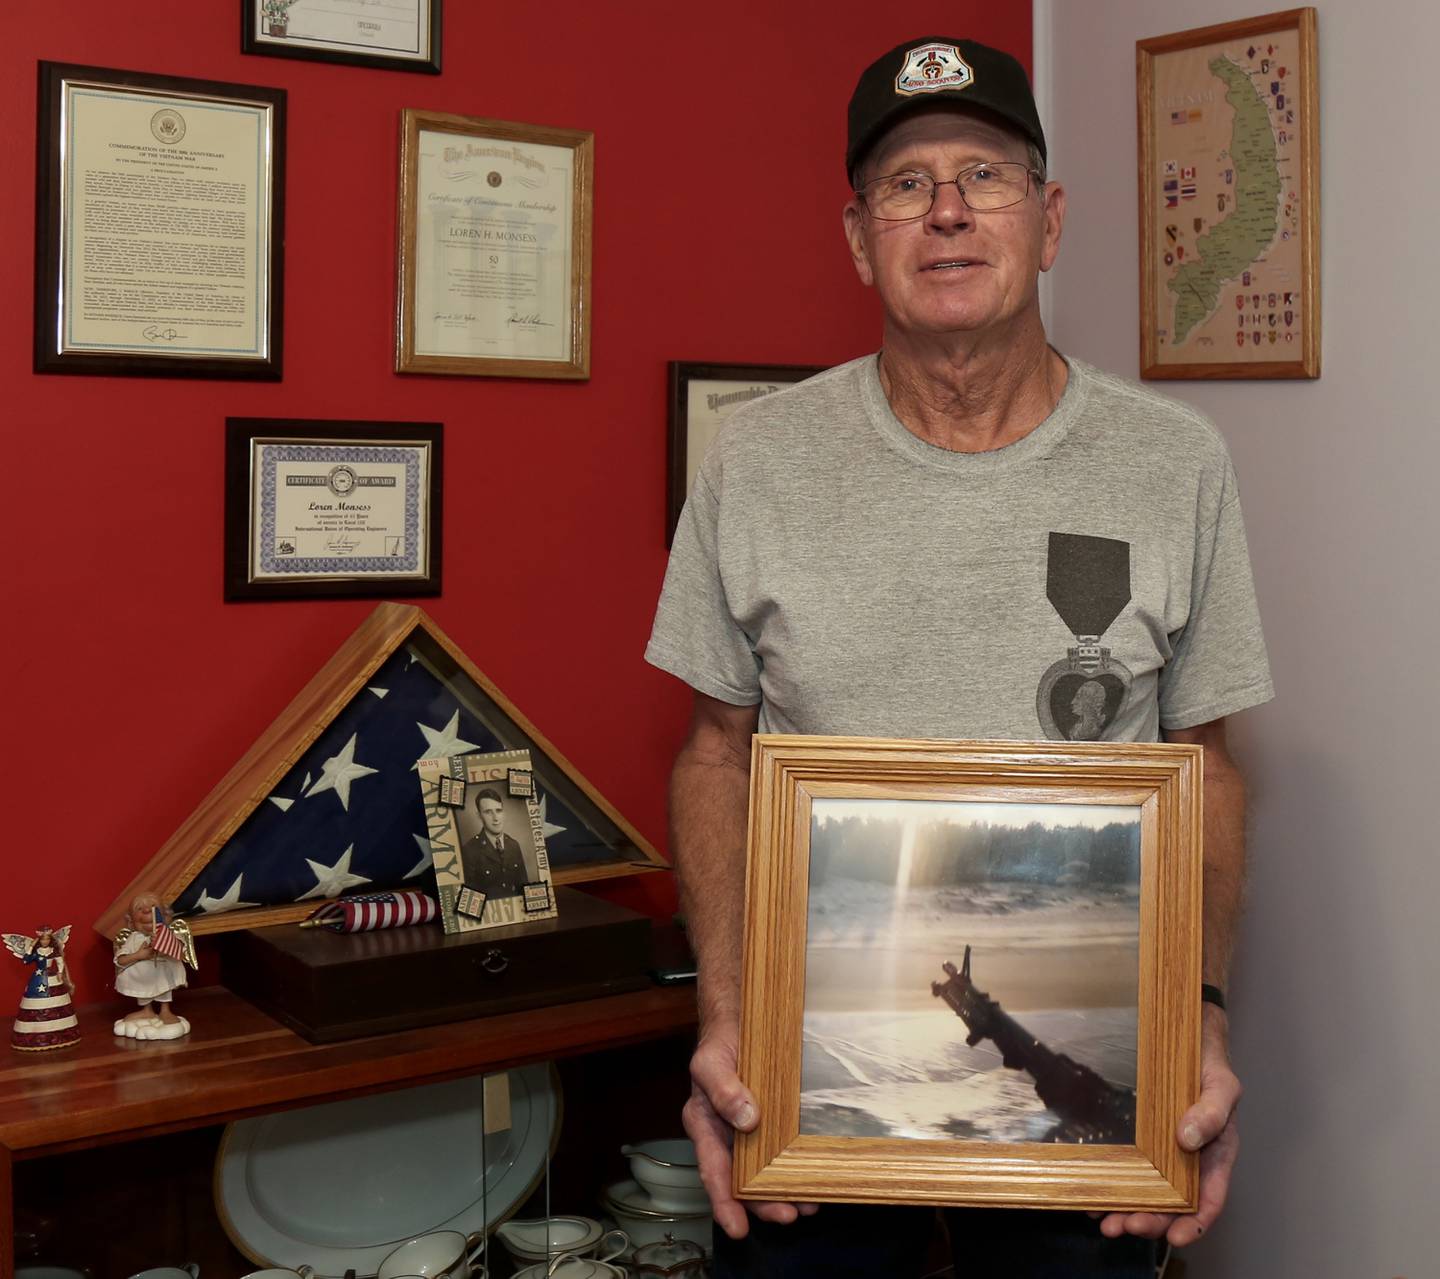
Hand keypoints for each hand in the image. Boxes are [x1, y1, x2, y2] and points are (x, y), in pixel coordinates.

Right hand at [683, 1018, 816, 1239]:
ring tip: (809, 1202)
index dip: (724, 1203)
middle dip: (764, 1204)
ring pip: (766, 1170)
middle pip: (743, 1181)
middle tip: (790, 1214)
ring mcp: (752, 1131)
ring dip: (785, 1189)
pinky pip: (784, 1148)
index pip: (712, 1171)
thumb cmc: (719, 1043)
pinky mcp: (775, 1122)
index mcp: (705, 1125)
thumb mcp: (710, 1062)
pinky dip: (796, 1164)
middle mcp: (728, 1135)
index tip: (738, 1228)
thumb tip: (746, 1119)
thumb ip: (722, 1089)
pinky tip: (814, 1173)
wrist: (741, 1021)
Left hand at [1099, 1005, 1241, 1247]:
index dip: (1194, 1224)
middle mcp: (1187, 1161)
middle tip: (1123, 1226)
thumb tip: (1188, 1139)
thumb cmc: (1209, 1065)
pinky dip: (1112, 1183)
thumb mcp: (1222, 1086)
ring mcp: (1161, 1151)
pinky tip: (1092, 1192)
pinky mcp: (1138, 1139)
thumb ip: (1212, 1112)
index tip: (1175, 1238)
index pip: (1208, 1200)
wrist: (1185, 1036)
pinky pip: (1126, 1166)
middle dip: (1149, 1221)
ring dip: (1126, 1210)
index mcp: (1215, 1156)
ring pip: (1146, 1192)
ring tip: (1103, 1221)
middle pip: (1171, 1204)